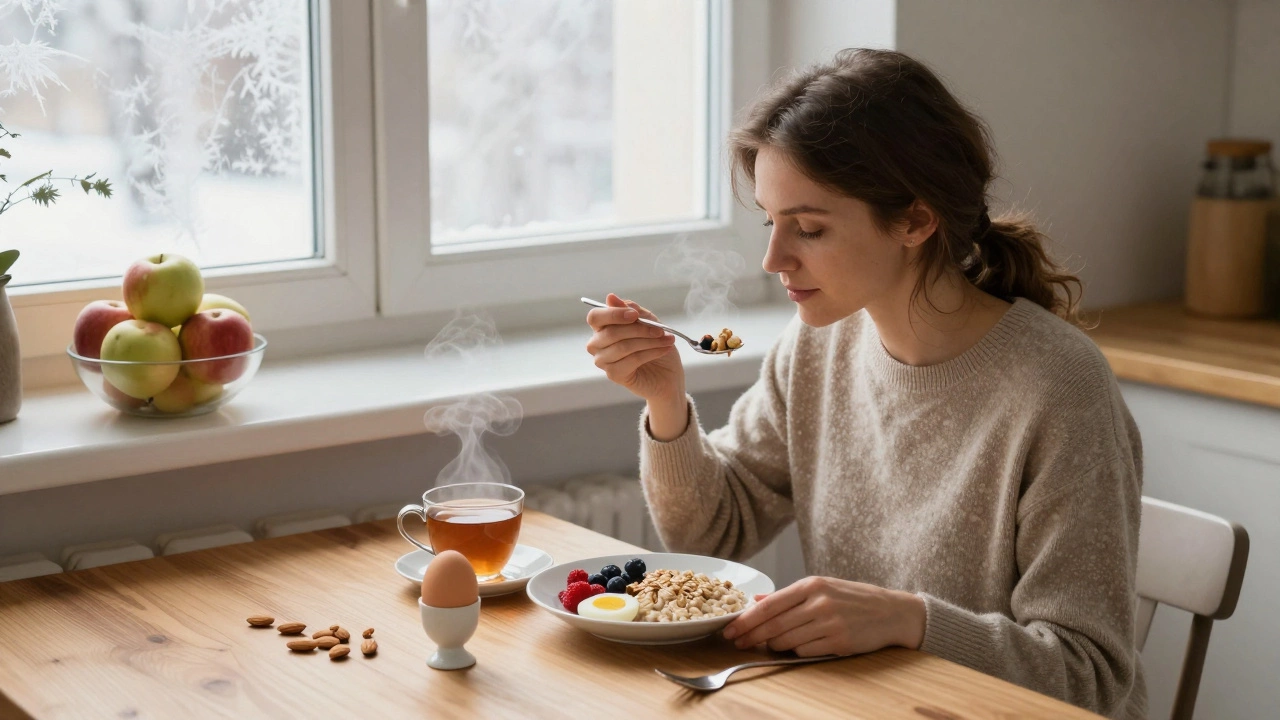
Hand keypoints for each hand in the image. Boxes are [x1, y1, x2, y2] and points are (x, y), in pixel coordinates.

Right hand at [585, 293, 685, 404]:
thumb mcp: (648, 321)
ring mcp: (603, 361)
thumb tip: (611, 297)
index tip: (635, 315)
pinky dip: (650, 353)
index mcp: (602, 328)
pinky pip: (631, 360)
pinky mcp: (614, 375)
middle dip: (639, 329)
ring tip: (666, 340)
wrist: (668, 374)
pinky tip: (663, 350)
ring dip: (649, 341)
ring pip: (623, 347)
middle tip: (660, 330)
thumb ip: (631, 310)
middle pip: (610, 333)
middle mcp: (597, 344)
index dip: (613, 314)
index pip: (595, 317)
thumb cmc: (655, 345)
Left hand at [721, 576, 925, 656]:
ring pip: (787, 641)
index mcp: (811, 585)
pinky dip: (796, 652)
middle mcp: (818, 603)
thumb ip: (788, 595)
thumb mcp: (821, 587)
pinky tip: (796, 648)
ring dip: (773, 645)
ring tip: (767, 645)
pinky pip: (805, 652)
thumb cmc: (852, 598)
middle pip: (773, 625)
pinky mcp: (838, 643)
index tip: (730, 629)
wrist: (891, 611)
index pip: (769, 605)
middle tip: (736, 643)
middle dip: (751, 636)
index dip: (746, 620)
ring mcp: (829, 623)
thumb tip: (757, 600)